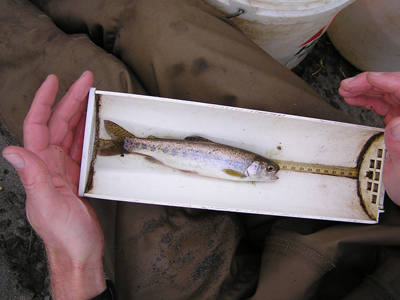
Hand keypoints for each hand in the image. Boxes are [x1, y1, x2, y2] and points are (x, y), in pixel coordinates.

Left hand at [2, 71, 105, 298]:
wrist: (79, 252)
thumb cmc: (64, 233)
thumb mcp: (48, 205)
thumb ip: (32, 177)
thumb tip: (11, 149)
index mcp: (39, 167)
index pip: (38, 126)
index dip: (45, 101)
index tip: (55, 81)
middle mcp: (48, 164)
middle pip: (58, 124)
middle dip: (71, 100)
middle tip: (86, 81)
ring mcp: (62, 169)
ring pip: (70, 133)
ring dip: (81, 113)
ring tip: (93, 96)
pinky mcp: (76, 176)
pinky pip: (81, 148)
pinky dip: (89, 133)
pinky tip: (96, 125)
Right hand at [339, 72, 399, 204]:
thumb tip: (396, 125)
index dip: (386, 81)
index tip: (367, 79)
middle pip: (394, 89)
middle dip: (370, 83)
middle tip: (349, 85)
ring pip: (387, 94)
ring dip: (366, 89)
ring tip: (347, 90)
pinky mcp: (397, 125)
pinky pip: (383, 105)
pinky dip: (367, 99)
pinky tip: (355, 98)